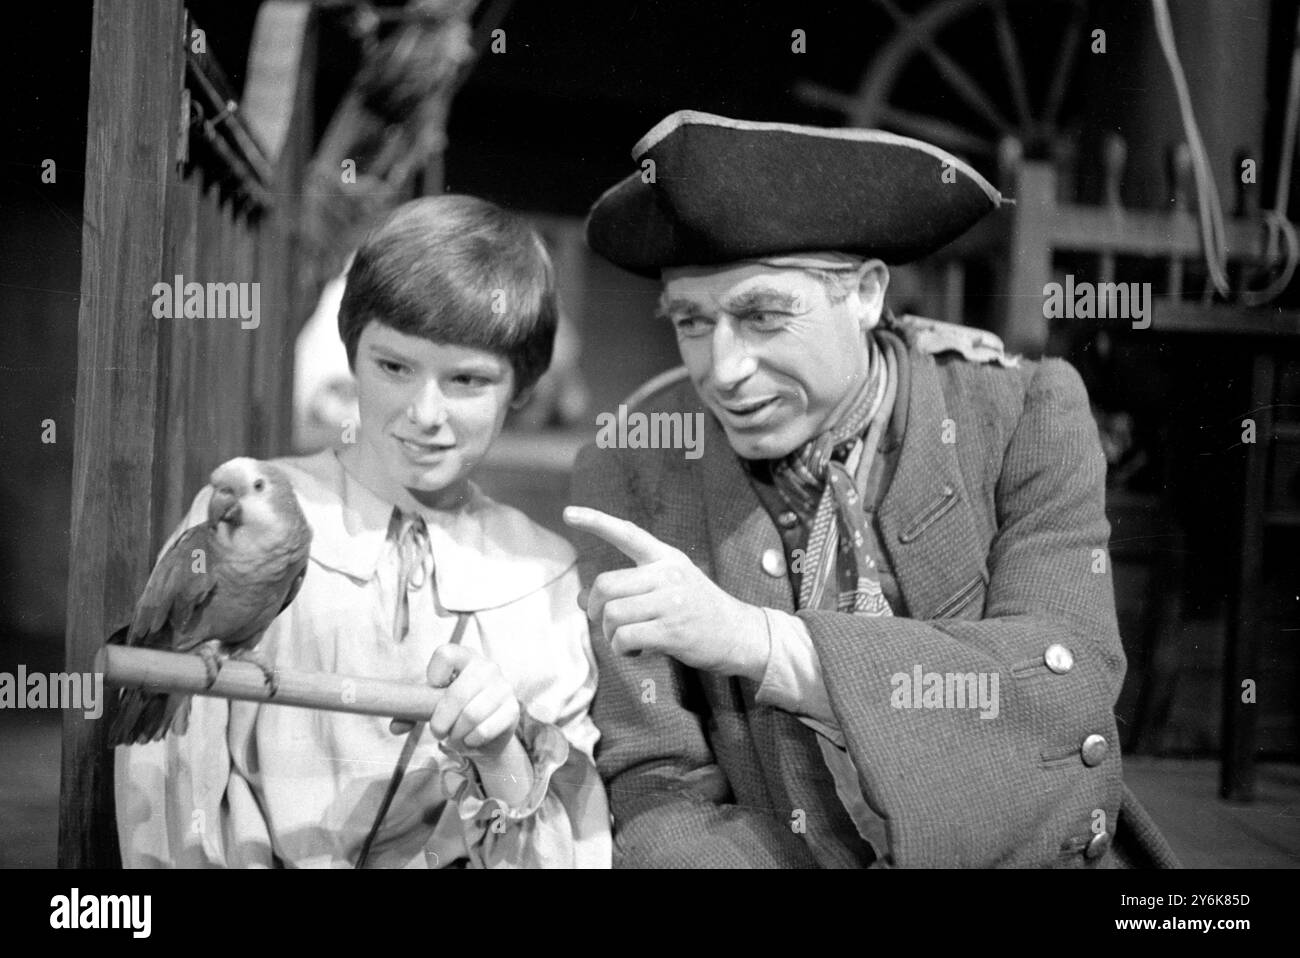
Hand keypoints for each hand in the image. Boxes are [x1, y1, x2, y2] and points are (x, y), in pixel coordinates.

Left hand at [421, 644, 519, 756]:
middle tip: (437, 732)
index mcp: (464, 656)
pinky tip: (471, 739)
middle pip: (457, 693)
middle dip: (441, 720)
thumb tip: (396, 726)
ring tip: (455, 736)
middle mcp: (486, 666)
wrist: (488, 731)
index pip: (446, 653)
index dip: (433, 674)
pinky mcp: (513, 709)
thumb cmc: (457, 711)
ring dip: (456, 733)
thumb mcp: (433, 706)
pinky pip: (485, 729)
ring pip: (471, 714)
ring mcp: (502, 686)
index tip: (432, 691)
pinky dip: (471, 740)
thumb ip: (413, 712)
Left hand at [563, 505, 769, 679]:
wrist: (741, 634)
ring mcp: (671, 602)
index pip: (628, 533)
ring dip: (610, 634)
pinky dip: (621, 649)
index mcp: (667, 558)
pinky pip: (625, 638)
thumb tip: (584, 600)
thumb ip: (629, 591)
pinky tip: (635, 651)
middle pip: (606, 584)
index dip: (596, 522)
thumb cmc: (699, 612)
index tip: (569, 513)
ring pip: (612, 614)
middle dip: (597, 609)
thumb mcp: (668, 590)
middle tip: (607, 623)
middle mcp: (668, 574)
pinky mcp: (673, 630)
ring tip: (626, 641)